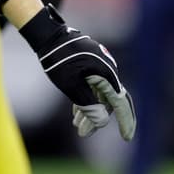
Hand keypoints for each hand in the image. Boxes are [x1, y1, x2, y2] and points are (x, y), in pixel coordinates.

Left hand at [20, 5, 135, 140]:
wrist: (48, 36)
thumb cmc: (57, 59)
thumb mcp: (69, 84)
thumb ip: (87, 104)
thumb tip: (102, 122)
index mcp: (106, 75)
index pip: (120, 104)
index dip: (125, 121)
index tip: (126, 138)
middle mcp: (108, 71)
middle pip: (109, 102)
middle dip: (98, 119)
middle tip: (84, 133)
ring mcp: (100, 68)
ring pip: (99, 96)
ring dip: (89, 111)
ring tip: (76, 126)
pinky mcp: (91, 66)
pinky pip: (93, 88)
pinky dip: (86, 100)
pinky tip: (76, 113)